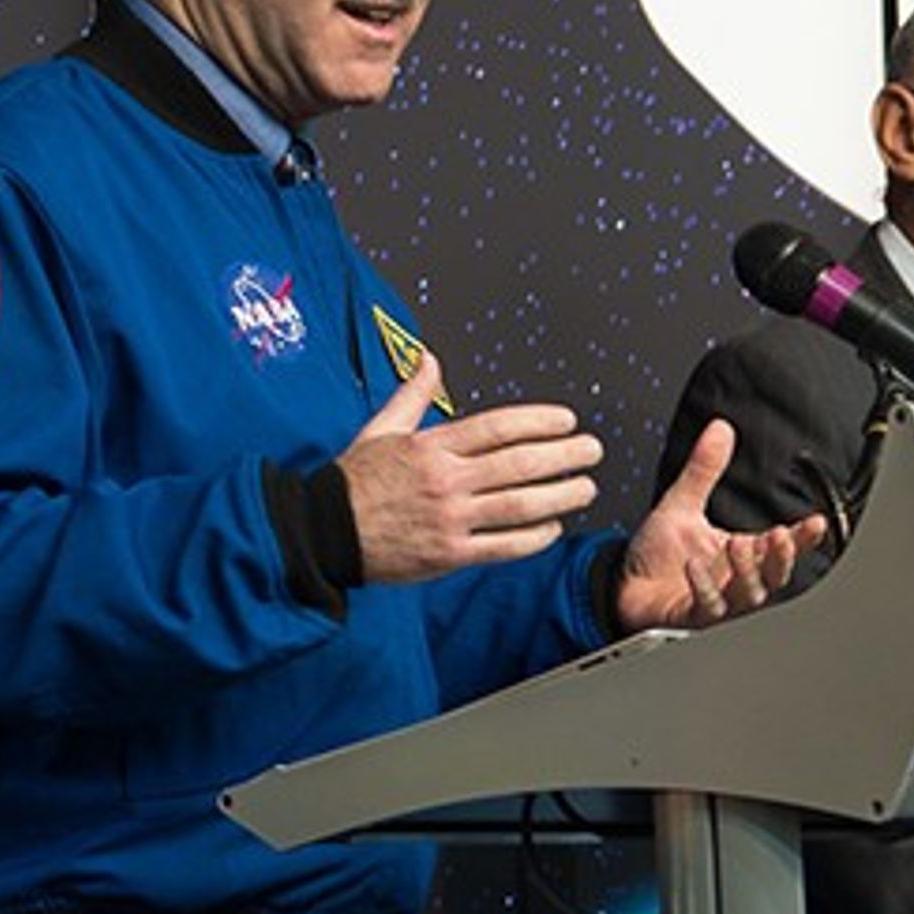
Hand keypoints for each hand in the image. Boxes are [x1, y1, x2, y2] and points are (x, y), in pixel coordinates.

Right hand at [338, 367, 603, 579]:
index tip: (567, 420)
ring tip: (586, 487)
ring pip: (519, 505)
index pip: (498, 427)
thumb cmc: (352, 482)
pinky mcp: (449, 554)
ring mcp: (449, 518)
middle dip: (564, 455)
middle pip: (519, 464)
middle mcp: (445, 481)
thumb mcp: (379, 429)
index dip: (539, 421)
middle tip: (592, 450)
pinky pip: (503, 546)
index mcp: (430, 447)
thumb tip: (429, 359)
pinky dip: (533, 537)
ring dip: (560, 496)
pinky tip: (553, 528)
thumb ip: (413, 395)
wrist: (321, 533)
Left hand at [612, 416, 831, 631]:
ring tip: (739, 545)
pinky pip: (708, 607)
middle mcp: (736, 580)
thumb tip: (720, 430)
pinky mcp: (693, 616)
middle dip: (782, 558)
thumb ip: (704, 470)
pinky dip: (704, 587)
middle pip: (775, 576)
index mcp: (742, 555)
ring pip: (749, 594)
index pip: (783, 547)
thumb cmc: (659, 555)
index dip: (803, 538)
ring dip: (747, 572)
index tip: (815, 523)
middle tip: (779, 536)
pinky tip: (696, 566)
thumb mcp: (682, 504)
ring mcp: (719, 601)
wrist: (626, 586)